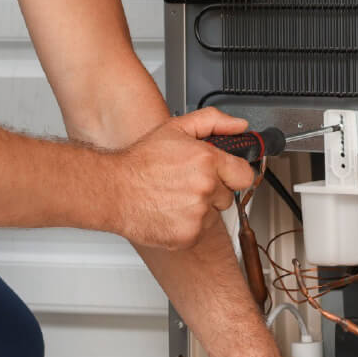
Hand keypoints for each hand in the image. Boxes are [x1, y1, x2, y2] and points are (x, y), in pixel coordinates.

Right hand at [110, 107, 254, 249]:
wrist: (112, 190)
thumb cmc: (140, 162)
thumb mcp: (176, 129)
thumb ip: (213, 122)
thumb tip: (240, 126)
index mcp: (207, 161)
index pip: (245, 175)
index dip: (234, 174)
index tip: (225, 175)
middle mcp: (206, 188)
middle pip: (227, 196)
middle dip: (212, 190)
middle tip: (187, 184)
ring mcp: (198, 214)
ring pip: (214, 215)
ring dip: (200, 209)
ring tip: (175, 197)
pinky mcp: (189, 235)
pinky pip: (200, 231)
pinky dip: (188, 225)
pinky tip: (170, 211)